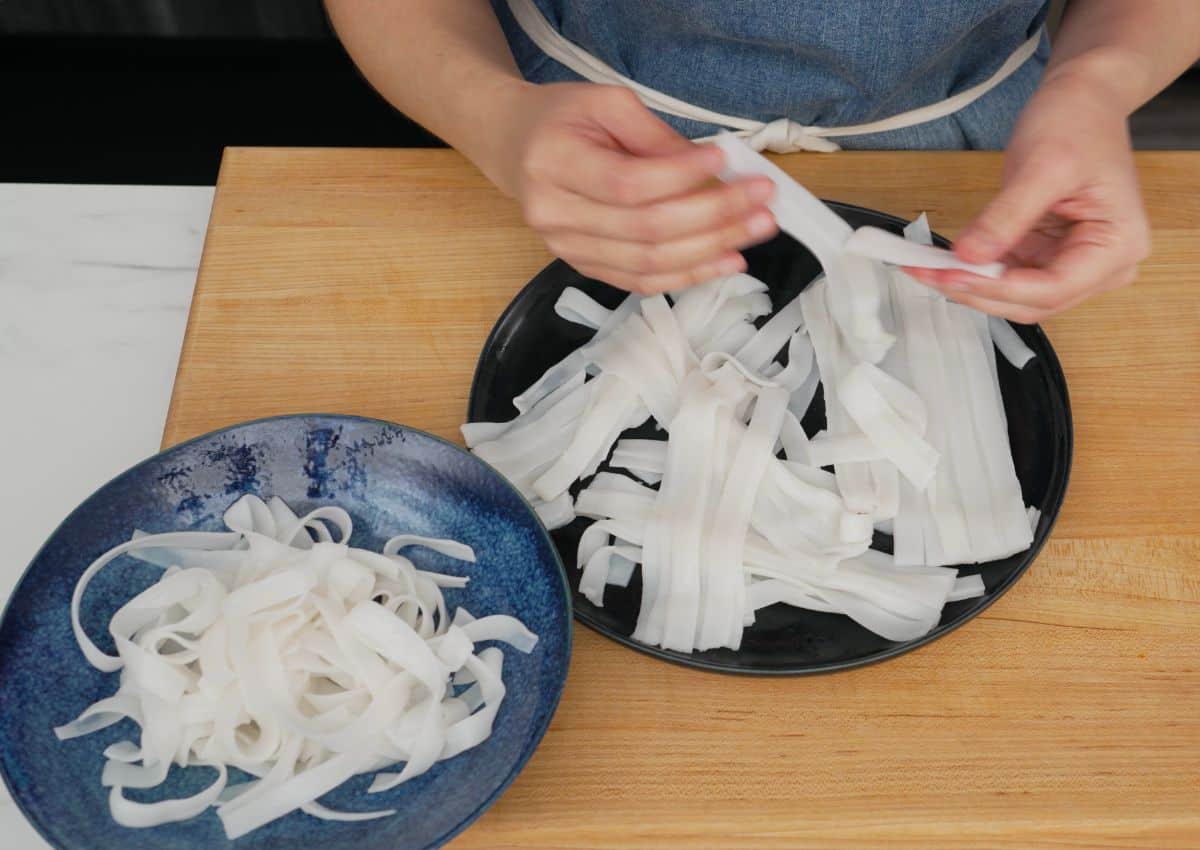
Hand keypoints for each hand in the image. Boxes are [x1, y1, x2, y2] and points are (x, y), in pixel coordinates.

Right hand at [478, 82, 777, 293]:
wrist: (517, 146)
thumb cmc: (563, 118)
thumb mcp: (606, 103)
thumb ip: (655, 135)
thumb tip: (709, 170)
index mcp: (553, 165)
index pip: (629, 184)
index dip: (681, 178)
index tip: (725, 161)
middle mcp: (555, 216)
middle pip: (646, 230)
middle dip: (713, 216)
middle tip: (761, 199)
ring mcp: (568, 250)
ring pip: (649, 264)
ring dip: (711, 249)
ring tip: (756, 229)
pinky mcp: (585, 267)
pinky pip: (642, 283)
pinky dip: (689, 275)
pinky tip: (727, 259)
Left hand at [905, 71, 1150, 321]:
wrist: (1083, 101)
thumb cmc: (1078, 123)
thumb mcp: (1042, 167)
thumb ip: (1006, 216)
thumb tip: (969, 257)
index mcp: (1118, 246)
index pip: (1052, 288)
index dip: (998, 288)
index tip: (953, 276)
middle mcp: (1102, 265)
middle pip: (1031, 300)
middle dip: (977, 291)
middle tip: (928, 274)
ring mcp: (1073, 263)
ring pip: (1013, 295)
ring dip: (969, 285)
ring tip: (925, 268)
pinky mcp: (1046, 255)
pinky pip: (1005, 275)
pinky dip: (972, 272)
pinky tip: (941, 262)